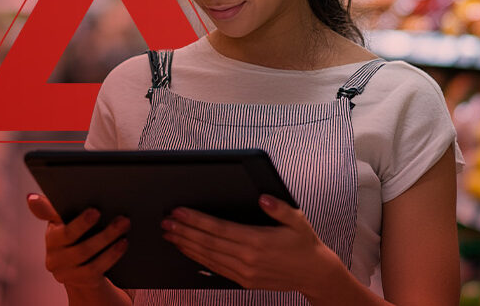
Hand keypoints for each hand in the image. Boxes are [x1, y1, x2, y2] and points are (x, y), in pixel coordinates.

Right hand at [26, 193, 130, 288]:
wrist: (85, 273)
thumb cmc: (78, 238)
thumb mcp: (67, 221)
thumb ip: (55, 208)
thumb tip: (31, 198)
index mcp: (51, 233)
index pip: (52, 219)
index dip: (67, 213)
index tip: (93, 210)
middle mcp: (52, 253)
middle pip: (71, 236)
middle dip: (94, 224)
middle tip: (119, 216)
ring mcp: (63, 270)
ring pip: (84, 253)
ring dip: (107, 238)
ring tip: (124, 225)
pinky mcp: (77, 281)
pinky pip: (94, 269)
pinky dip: (110, 255)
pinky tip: (123, 243)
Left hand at [160, 194, 341, 293]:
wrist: (314, 274)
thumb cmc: (305, 243)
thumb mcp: (297, 220)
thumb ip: (279, 208)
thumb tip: (263, 198)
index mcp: (258, 240)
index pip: (218, 229)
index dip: (196, 220)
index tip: (179, 212)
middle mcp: (248, 258)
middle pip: (208, 243)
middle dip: (184, 231)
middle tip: (165, 222)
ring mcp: (245, 272)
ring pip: (208, 258)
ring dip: (186, 245)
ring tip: (170, 235)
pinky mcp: (245, 281)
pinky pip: (216, 269)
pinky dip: (198, 259)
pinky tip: (187, 250)